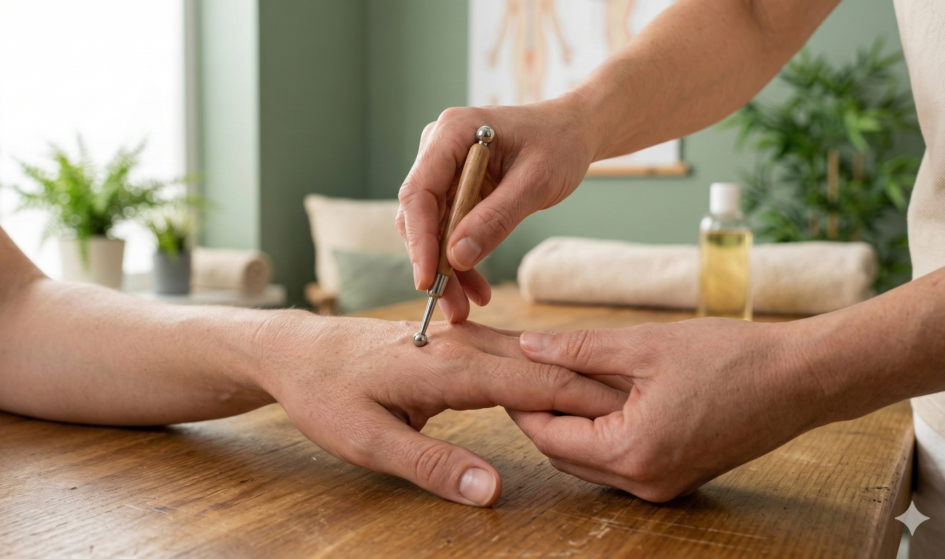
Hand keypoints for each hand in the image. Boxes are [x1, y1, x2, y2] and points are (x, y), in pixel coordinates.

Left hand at [260, 313, 628, 506]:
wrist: (296, 351)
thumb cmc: (326, 395)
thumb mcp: (368, 441)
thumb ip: (432, 465)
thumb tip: (491, 492)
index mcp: (450, 367)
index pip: (536, 383)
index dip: (586, 401)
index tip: (634, 417)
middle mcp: (461, 346)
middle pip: (543, 365)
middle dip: (594, 387)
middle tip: (648, 408)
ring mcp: (457, 341)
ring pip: (529, 358)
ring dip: (573, 377)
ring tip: (621, 398)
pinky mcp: (452, 345)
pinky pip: (510, 358)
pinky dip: (543, 371)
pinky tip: (563, 385)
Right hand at [396, 99, 597, 321]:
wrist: (573, 131)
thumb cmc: (559, 144)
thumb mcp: (535, 182)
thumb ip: (496, 218)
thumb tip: (456, 257)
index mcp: (452, 133)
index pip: (418, 192)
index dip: (420, 240)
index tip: (428, 281)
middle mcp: (438, 149)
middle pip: (419, 215)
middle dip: (433, 264)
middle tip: (451, 306)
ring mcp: (444, 169)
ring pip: (431, 228)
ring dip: (447, 269)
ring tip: (466, 305)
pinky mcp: (454, 188)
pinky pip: (449, 229)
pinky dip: (460, 259)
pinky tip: (475, 286)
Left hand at [509, 319, 828, 501]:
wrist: (804, 380)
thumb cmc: (732, 357)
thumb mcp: (647, 345)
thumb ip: (580, 348)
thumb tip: (528, 345)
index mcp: (632, 452)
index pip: (549, 436)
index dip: (520, 404)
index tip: (503, 371)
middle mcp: (645, 482)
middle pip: (564, 455)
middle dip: (538, 416)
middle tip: (519, 376)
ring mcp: (663, 486)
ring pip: (590, 462)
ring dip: (568, 427)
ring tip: (550, 382)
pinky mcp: (678, 478)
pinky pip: (619, 463)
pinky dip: (598, 435)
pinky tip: (594, 400)